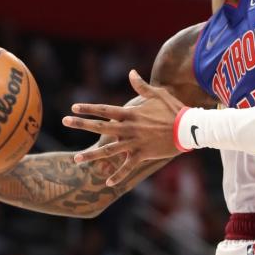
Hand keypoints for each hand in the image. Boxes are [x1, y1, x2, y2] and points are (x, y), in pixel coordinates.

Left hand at [63, 71, 187, 180]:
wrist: (189, 128)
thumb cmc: (174, 109)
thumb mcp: (158, 94)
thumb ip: (141, 86)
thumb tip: (131, 72)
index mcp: (131, 113)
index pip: (105, 110)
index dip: (89, 108)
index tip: (73, 107)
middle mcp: (129, 128)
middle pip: (101, 127)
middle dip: (81, 124)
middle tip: (64, 121)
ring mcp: (135, 143)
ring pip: (109, 150)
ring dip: (92, 156)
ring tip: (76, 160)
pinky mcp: (143, 155)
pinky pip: (127, 167)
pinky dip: (117, 176)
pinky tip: (107, 182)